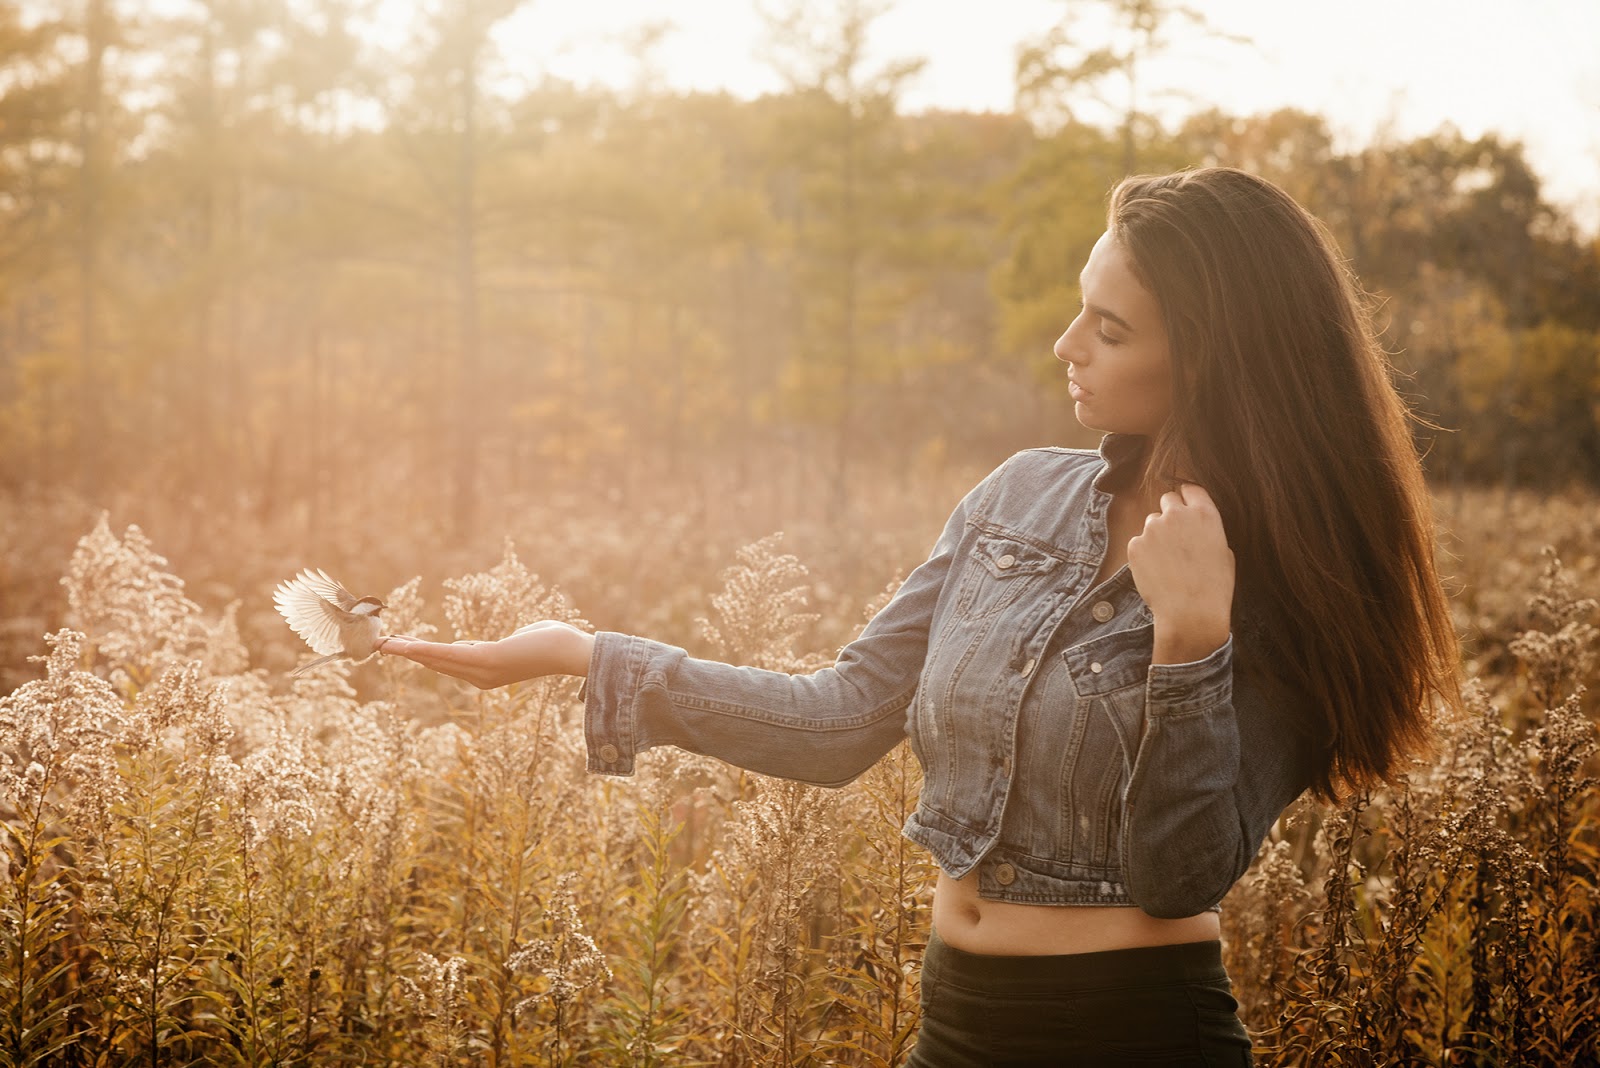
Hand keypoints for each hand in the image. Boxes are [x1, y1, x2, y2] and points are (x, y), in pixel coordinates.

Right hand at [379, 621, 594, 689]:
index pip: (447, 664)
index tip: (402, 647)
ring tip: (385, 644)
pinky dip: (427, 651)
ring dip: (409, 651)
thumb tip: (476, 647)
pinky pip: (450, 654)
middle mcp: (480, 678)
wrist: (570, 651)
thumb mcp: (514, 642)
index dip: (423, 655)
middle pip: (436, 663)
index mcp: (485, 675)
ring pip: (438, 659)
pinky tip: (409, 646)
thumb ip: (492, 647)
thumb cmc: (550, 643)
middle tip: (381, 645)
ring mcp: (482, 671)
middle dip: (408, 653)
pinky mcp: (487, 660)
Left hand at [1126, 483, 1234, 663]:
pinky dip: (1144, 553)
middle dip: (1170, 513)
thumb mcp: (1224, 552)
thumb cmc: (1214, 587)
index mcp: (1204, 513)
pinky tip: (1156, 572)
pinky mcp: (1135, 545)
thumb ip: (1207, 530)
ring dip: (1157, 535)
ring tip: (1167, 562)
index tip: (1186, 507)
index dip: (1187, 497)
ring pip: (1151, 522)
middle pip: (1168, 499)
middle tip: (1175, 537)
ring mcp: (1152, 529)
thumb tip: (1196, 526)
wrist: (1191, 613)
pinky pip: (1138, 542)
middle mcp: (1177, 515)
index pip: (1190, 488)